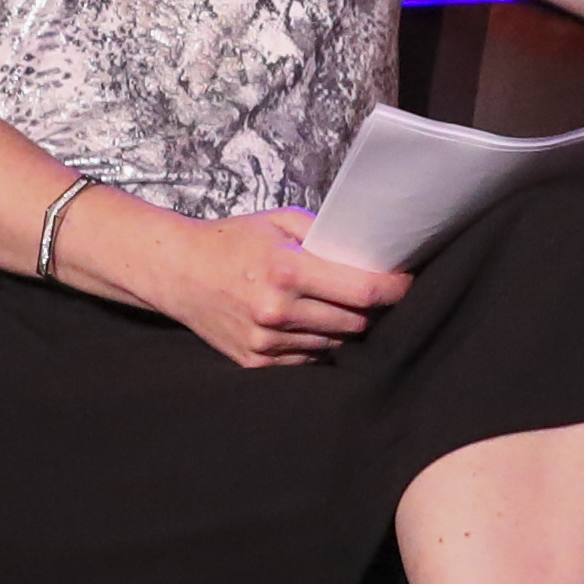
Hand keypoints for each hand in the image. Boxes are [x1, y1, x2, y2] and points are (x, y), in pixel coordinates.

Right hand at [143, 206, 411, 372]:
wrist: (177, 272)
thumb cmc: (231, 241)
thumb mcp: (279, 221)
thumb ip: (324, 234)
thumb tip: (366, 250)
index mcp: (287, 270)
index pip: (362, 291)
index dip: (394, 289)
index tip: (406, 283)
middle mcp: (278, 311)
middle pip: (355, 322)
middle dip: (366, 308)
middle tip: (363, 291)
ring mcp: (266, 342)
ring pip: (334, 344)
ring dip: (340, 327)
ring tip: (325, 304)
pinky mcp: (257, 362)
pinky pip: (307, 358)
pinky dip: (314, 342)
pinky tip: (301, 321)